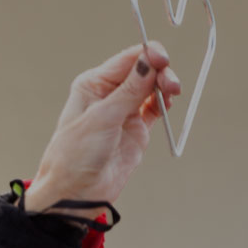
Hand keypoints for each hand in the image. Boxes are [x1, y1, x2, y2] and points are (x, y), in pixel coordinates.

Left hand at [25, 42, 182, 214]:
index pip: (127, 59)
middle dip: (161, 72)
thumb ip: (129, 90)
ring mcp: (123, 110)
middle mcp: (108, 94)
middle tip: (171, 86)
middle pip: (144, 70)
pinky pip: (156, 107)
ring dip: (165, 86)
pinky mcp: (136, 128)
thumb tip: (149, 59)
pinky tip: (167, 104)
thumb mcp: (103, 118)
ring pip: (152, 87)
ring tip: (171, 95)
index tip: (164, 60)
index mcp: (92, 84)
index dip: (149, 55)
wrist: (76, 192)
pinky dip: (164, 102)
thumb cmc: (75, 155)